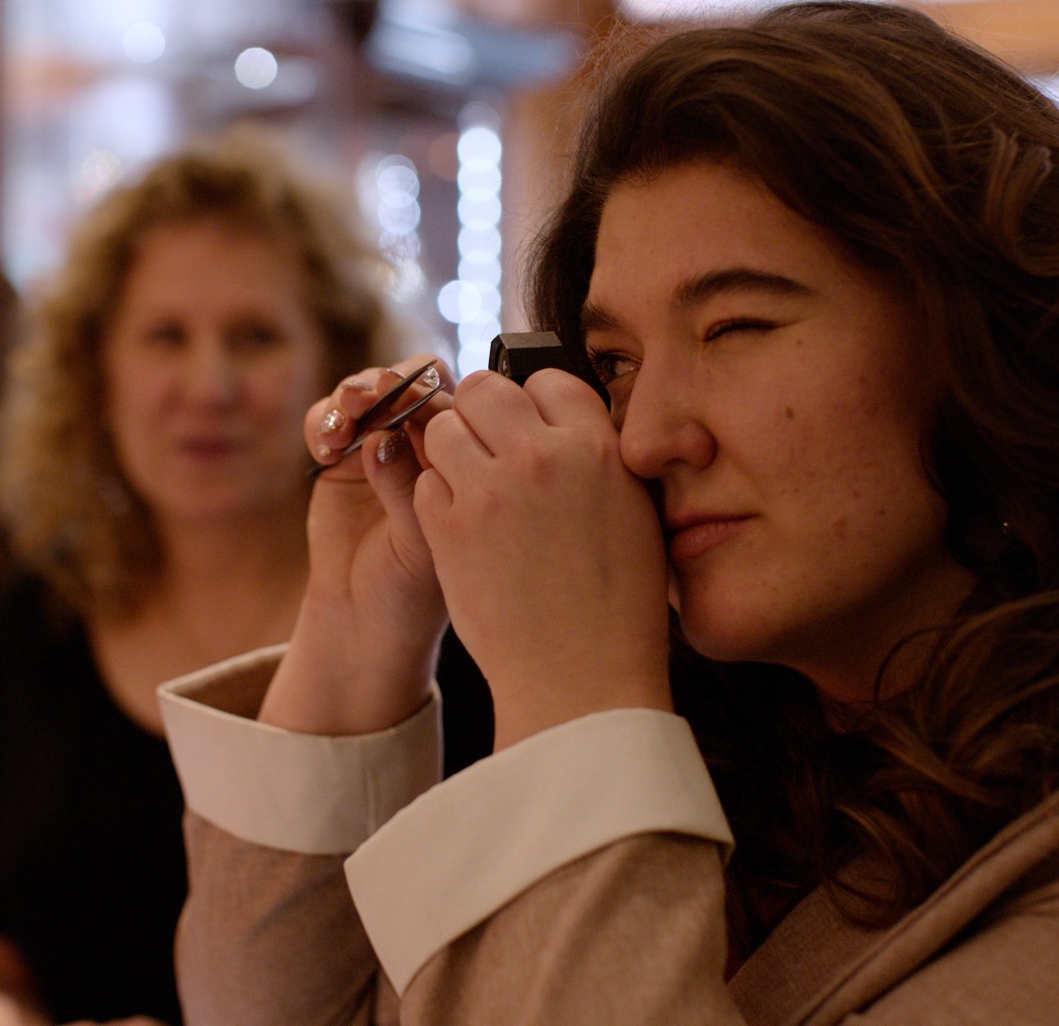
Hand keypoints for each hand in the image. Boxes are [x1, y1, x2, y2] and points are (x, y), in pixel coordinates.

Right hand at [259, 355, 458, 735]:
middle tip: (374, 394)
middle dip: (389, 383)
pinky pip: (327, 421)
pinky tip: (324, 444)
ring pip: (366, 394)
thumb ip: (407, 490)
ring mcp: (379, 446)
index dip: (431, 392)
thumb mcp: (424, 542)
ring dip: (353, 395)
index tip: (413, 398)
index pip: (455, 402)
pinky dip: (322, 421)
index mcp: (467, 456)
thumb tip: (385, 437)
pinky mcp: (338, 459)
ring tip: (344, 418)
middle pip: (410, 383)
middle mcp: (425, 443)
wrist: (369, 620)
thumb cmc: (416, 589)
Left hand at [414, 368, 672, 747]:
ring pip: (442, 427)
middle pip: (484, 388)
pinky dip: (436, 497)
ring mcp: (489, 489)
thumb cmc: (618, 606)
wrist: (580, 678)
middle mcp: (540, 456)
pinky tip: (461, 527)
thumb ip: (600, 458)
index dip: (536, 403)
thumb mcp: (635, 514)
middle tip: (487, 448)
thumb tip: (569, 425)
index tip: (533, 431)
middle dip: (481, 411)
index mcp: (597, 447)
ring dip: (451, 451)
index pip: (548, 380)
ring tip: (471, 488)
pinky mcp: (446, 527)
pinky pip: (423, 480)